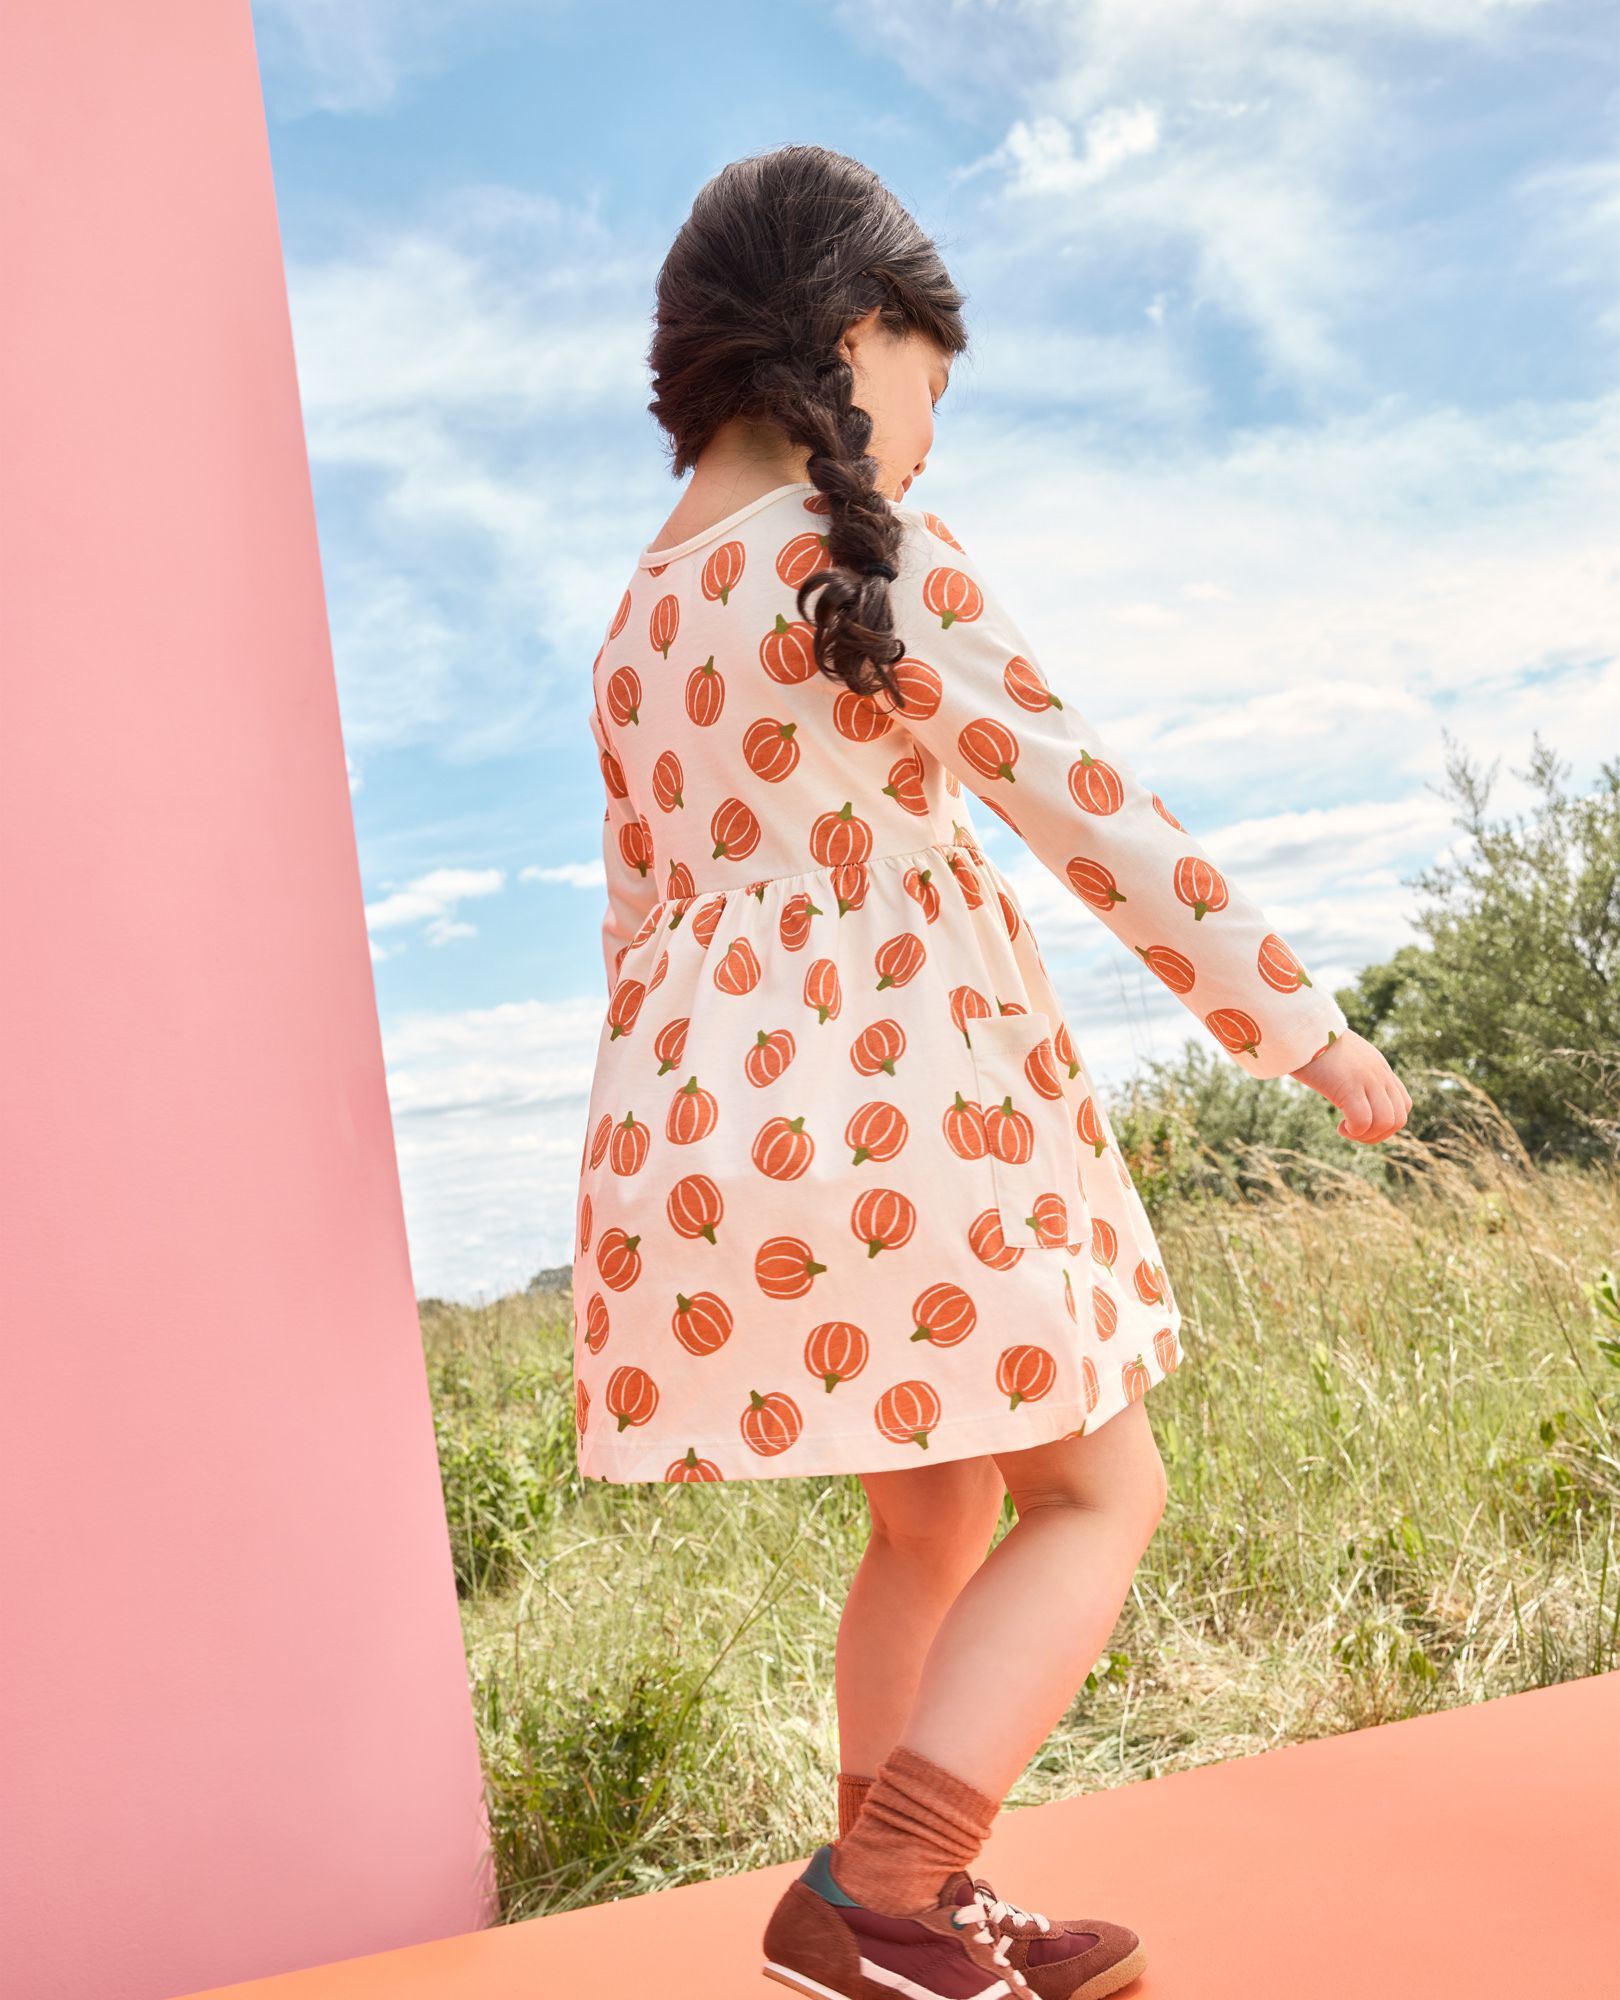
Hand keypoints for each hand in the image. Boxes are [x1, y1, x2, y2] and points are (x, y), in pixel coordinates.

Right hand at [1290, 1029, 1411, 1142]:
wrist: (1301, 1026)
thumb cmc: (1312, 1042)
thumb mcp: (1342, 1055)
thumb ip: (1351, 1069)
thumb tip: (1340, 1083)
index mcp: (1380, 1068)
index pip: (1404, 1105)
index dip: (1387, 1123)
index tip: (1363, 1122)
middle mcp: (1380, 1074)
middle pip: (1399, 1119)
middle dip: (1378, 1135)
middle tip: (1353, 1131)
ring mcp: (1367, 1080)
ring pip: (1386, 1122)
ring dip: (1366, 1136)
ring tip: (1346, 1130)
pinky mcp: (1349, 1086)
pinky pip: (1363, 1121)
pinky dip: (1354, 1131)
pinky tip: (1340, 1127)